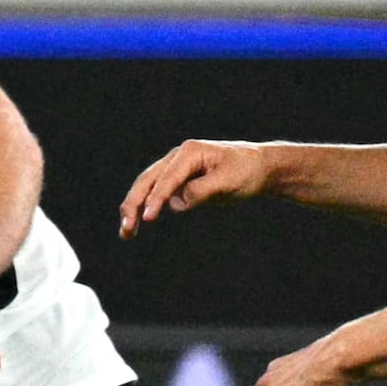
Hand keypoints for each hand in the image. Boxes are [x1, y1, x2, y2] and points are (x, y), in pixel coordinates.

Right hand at [118, 138, 279, 234]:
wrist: (261, 167)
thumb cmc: (247, 171)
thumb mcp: (229, 181)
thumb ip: (201, 191)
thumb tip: (175, 204)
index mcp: (189, 152)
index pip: (167, 178)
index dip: (156, 199)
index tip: (147, 218)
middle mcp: (177, 157)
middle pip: (147, 181)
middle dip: (134, 204)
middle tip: (127, 228)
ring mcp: (175, 168)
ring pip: (147, 187)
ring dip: (134, 208)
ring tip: (126, 233)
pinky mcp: (178, 181)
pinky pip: (156, 194)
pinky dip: (145, 208)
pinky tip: (136, 224)